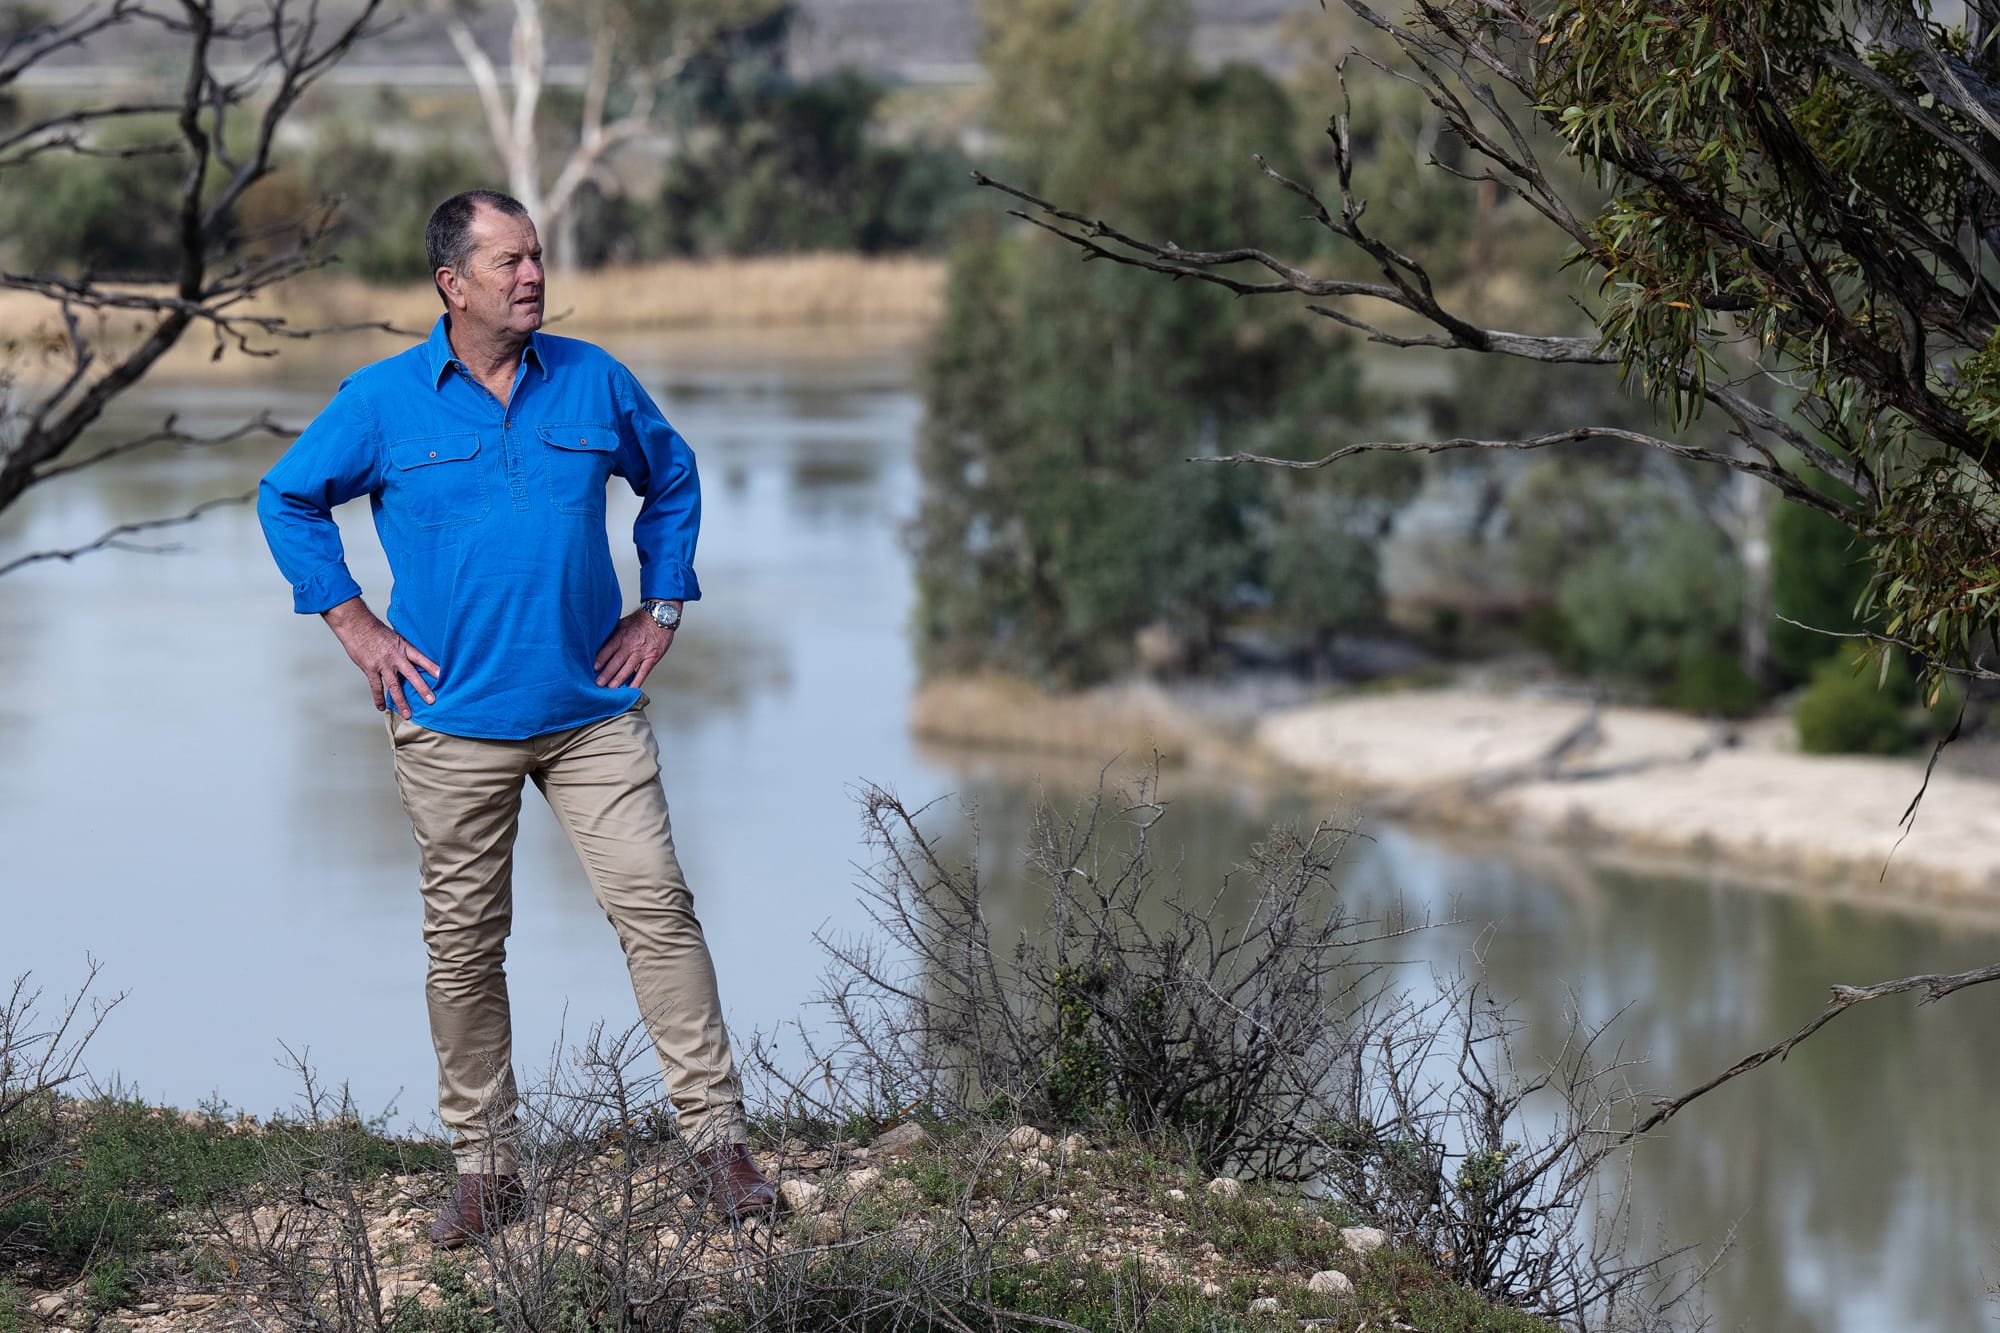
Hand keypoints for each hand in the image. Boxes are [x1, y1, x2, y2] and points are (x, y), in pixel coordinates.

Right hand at [323, 597, 439, 718]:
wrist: (356, 626)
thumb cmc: (376, 630)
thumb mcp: (395, 637)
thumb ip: (403, 650)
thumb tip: (413, 660)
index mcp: (403, 647)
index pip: (421, 658)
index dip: (432, 667)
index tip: (442, 676)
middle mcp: (395, 657)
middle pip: (411, 675)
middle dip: (422, 689)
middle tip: (431, 701)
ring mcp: (382, 664)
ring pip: (394, 686)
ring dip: (401, 701)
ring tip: (407, 714)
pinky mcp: (370, 669)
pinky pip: (376, 687)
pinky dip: (379, 698)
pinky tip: (382, 707)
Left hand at [594, 610, 672, 687]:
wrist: (661, 616)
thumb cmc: (640, 620)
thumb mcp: (623, 623)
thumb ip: (612, 635)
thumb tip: (598, 645)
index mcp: (622, 635)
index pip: (608, 649)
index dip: (600, 659)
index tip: (593, 668)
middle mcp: (631, 644)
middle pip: (616, 661)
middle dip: (606, 674)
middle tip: (598, 683)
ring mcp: (642, 652)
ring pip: (628, 668)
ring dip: (618, 679)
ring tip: (610, 688)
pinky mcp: (652, 658)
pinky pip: (643, 672)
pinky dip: (637, 682)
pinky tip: (630, 689)